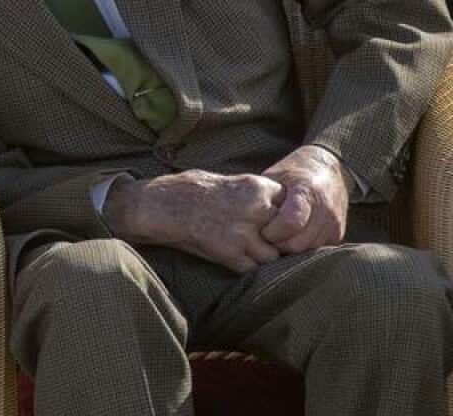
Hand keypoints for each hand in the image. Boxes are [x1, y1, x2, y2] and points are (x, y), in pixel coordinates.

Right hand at [106, 170, 283, 272]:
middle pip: (287, 234)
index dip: (285, 220)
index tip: (275, 224)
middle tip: (267, 243)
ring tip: (248, 252)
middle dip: (278, 241)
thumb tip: (279, 212)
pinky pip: (251, 269)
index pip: (292, 208)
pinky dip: (246, 268)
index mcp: (257, 187)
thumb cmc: (191, 190)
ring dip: (263, 257)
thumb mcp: (231, 182)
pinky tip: (234, 259)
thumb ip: (256, 197)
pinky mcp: (228, 252)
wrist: (160, 204)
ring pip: (272, 256)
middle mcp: (255, 209)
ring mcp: (242, 233)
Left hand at [259, 145, 348, 253]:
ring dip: (289, 250)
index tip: (261, 231)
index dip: (272, 232)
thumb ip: (265, 198)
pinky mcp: (337, 234)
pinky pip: (316, 250)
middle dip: (278, 245)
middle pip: (298, 242)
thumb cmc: (295, 172)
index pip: (291, 222)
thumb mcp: (277, 176)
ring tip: (276, 239)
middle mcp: (325, 210)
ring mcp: (333, 224)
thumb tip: (244, 219)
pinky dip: (301, 249)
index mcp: (307, 191)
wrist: (330, 170)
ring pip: (307, 250)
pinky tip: (290, 239)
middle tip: (265, 240)